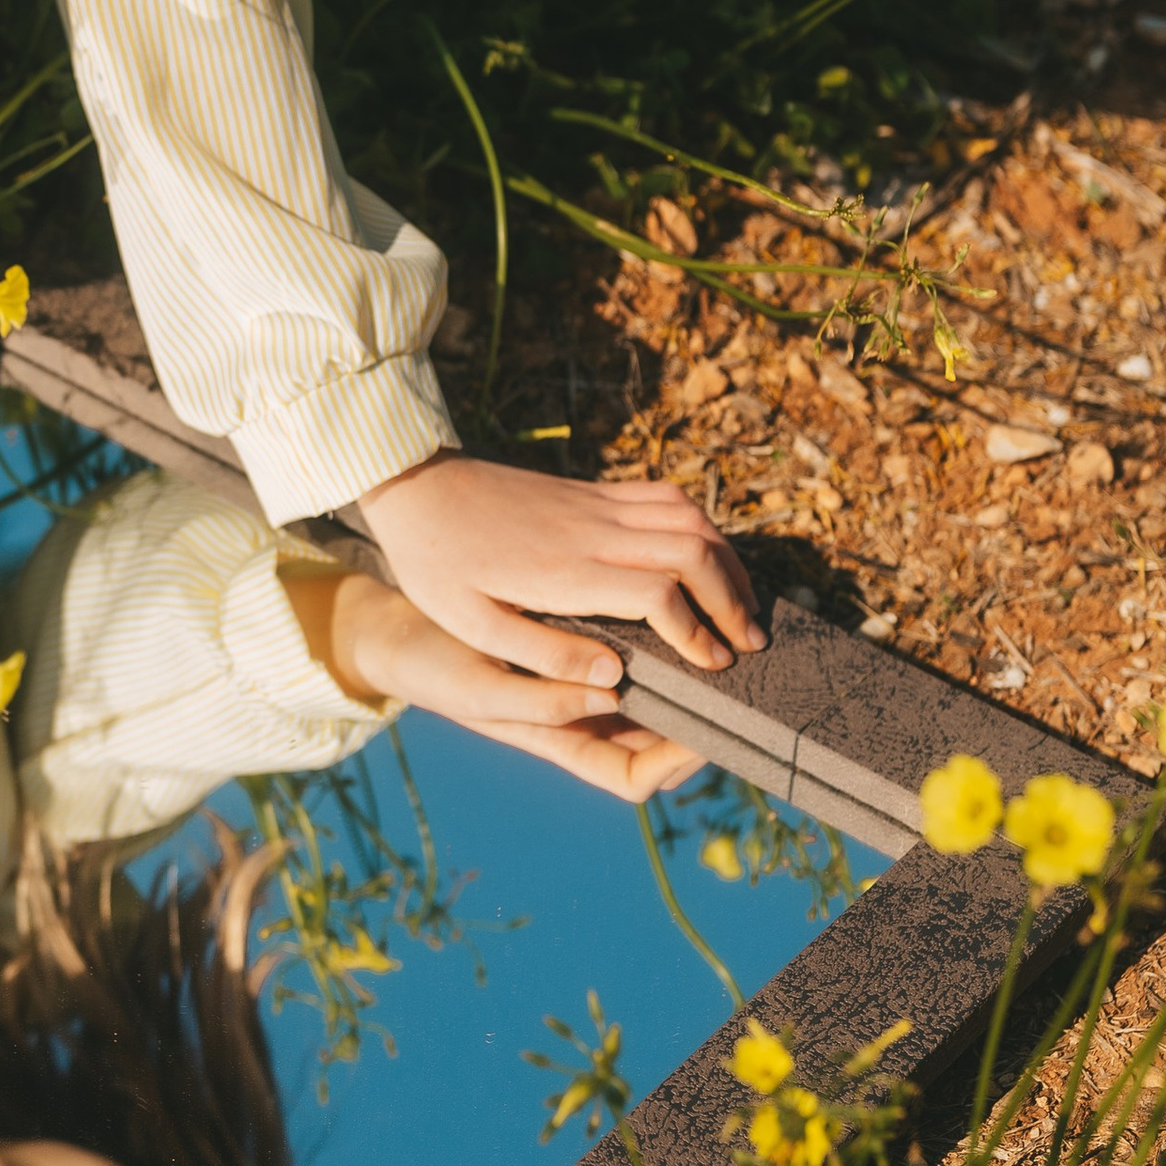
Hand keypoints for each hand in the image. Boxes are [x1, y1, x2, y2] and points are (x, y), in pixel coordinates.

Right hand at [287, 564, 707, 809]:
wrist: (400, 630)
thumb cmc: (434, 669)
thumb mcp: (481, 689)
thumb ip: (543, 701)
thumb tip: (613, 691)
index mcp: (560, 744)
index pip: (636, 779)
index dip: (679, 763)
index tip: (706, 727)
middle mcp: (580, 720)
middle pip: (658, 740)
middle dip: (699, 717)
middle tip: (730, 673)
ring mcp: (581, 684)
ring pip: (653, 696)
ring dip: (684, 676)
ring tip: (712, 640)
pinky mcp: (577, 647)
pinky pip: (632, 655)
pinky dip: (656, 640)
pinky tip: (669, 606)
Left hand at [342, 451, 760, 686]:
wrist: (415, 486)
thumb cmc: (437, 566)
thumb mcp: (475, 626)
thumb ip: (547, 655)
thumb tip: (619, 679)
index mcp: (565, 573)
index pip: (659, 596)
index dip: (698, 633)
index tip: (717, 667)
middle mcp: (592, 532)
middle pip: (693, 552)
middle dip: (733, 601)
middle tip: (750, 645)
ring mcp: (596, 504)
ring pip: (689, 518)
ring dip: (726, 562)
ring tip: (741, 606)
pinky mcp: (593, 490)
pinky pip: (666, 496)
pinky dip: (702, 527)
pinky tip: (706, 558)